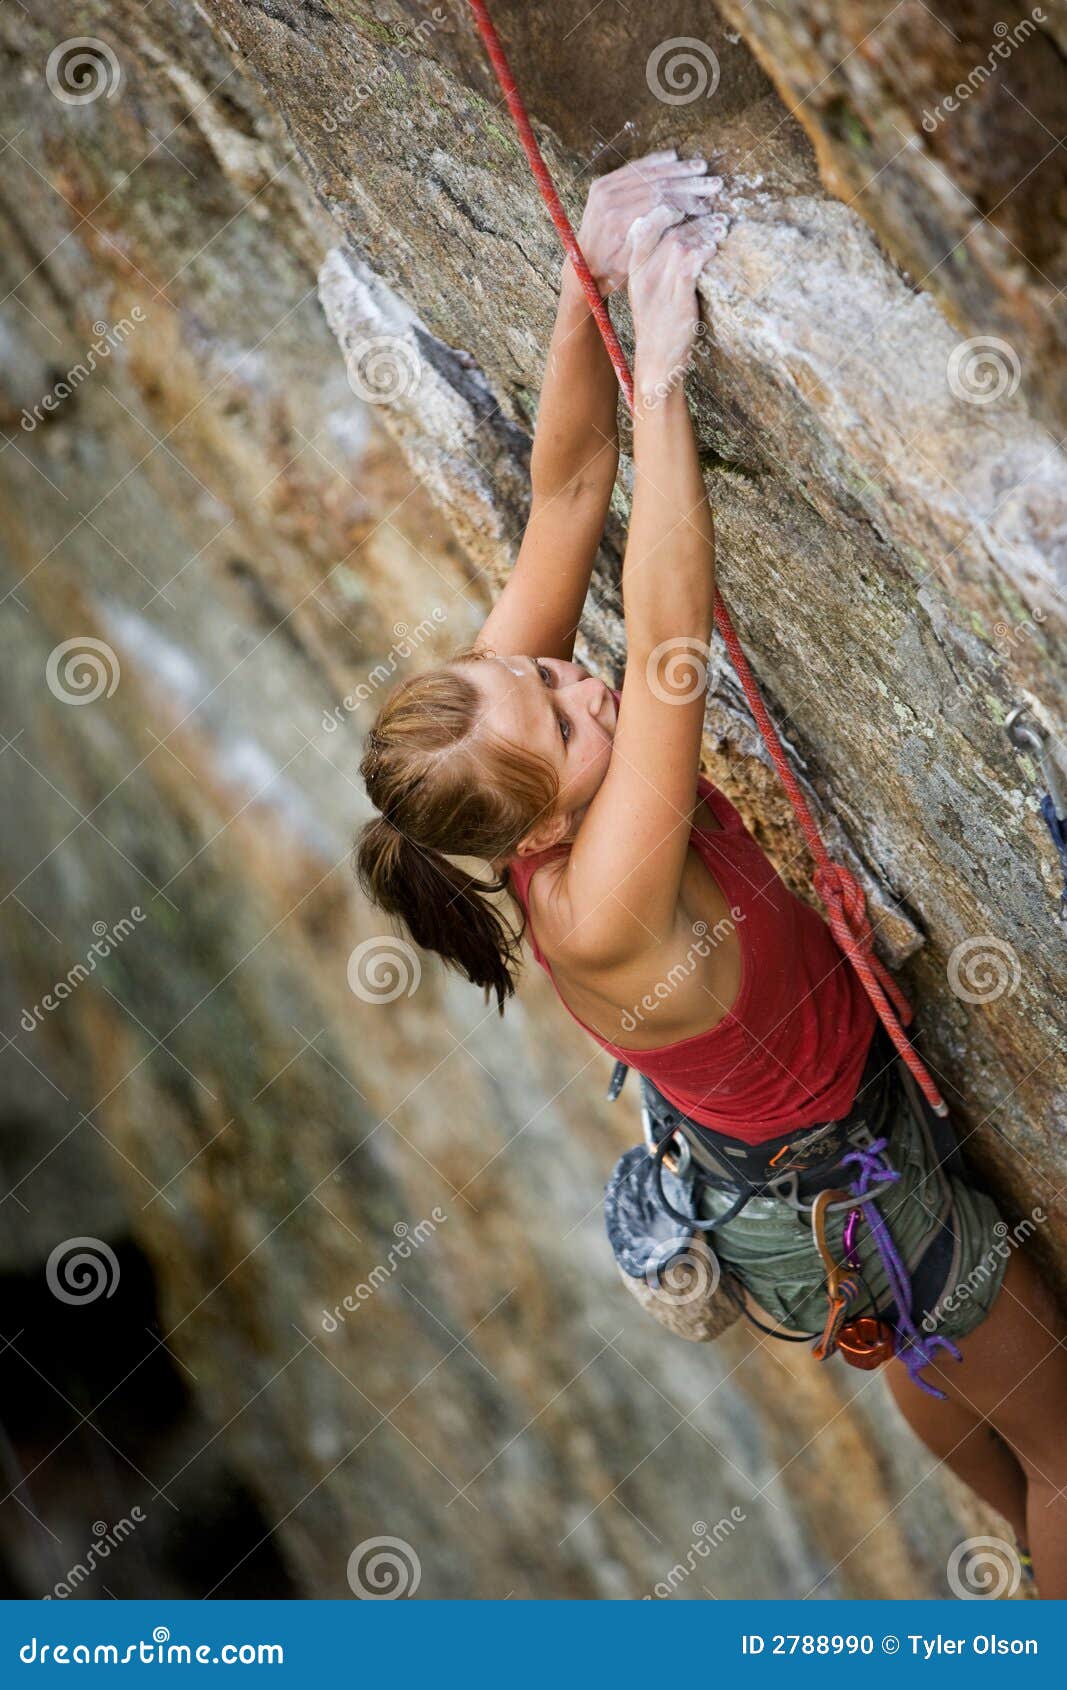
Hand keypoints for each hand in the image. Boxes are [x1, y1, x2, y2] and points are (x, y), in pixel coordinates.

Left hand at [575, 149, 721, 296]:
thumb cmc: (612, 271)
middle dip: (688, 183)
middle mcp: (608, 199)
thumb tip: (674, 212)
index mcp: (617, 219)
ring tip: (702, 167)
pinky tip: (674, 157)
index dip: (686, 200)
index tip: (707, 204)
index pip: (659, 200)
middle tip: (714, 183)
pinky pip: (633, 168)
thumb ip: (651, 236)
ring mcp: (604, 189)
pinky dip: (655, 162)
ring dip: (677, 169)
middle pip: (656, 183)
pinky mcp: (603, 184)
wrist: (584, 265)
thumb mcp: (634, 262)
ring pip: (647, 172)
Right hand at [626, 207, 726, 403]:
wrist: (657, 362)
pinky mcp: (677, 297)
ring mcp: (659, 285)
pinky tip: (717, 243)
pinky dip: (706, 248)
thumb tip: (680, 237)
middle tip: (714, 205)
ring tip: (721, 223)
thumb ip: (659, 264)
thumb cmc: (660, 325)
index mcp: (635, 268)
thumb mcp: (651, 291)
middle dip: (693, 211)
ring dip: (704, 227)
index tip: (685, 197)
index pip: (646, 223)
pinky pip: (691, 261)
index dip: (666, 204)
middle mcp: (644, 273)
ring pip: (680, 240)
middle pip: (667, 227)